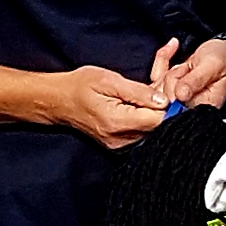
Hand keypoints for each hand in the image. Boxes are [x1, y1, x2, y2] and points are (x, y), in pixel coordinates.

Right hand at [46, 64, 170, 149]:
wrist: (57, 100)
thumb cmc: (79, 86)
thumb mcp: (108, 80)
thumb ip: (138, 92)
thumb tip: (164, 101)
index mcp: (117, 122)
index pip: (158, 120)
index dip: (168, 105)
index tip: (166, 91)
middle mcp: (120, 139)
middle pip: (158, 128)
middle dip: (163, 110)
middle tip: (156, 92)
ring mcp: (120, 145)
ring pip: (152, 132)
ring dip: (154, 115)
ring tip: (145, 99)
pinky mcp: (120, 146)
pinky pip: (142, 134)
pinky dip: (146, 121)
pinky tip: (139, 109)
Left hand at [153, 35, 225, 110]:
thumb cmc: (225, 59)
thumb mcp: (212, 66)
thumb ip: (196, 81)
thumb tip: (180, 96)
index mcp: (202, 107)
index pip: (176, 111)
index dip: (172, 94)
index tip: (184, 76)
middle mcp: (188, 106)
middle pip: (163, 98)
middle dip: (173, 77)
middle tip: (190, 68)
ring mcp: (176, 97)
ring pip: (158, 85)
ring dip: (170, 67)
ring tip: (189, 64)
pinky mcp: (169, 87)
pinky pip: (155, 74)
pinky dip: (163, 57)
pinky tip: (174, 46)